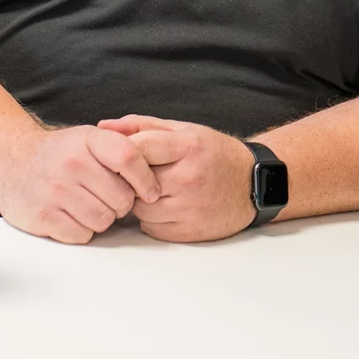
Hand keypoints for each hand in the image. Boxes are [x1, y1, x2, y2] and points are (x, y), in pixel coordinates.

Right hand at [0, 124, 160, 244]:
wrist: (13, 161)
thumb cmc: (61, 153)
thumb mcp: (90, 137)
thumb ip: (123, 146)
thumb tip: (159, 163)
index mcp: (89, 140)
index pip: (130, 158)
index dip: (146, 179)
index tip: (151, 192)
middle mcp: (72, 164)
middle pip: (121, 198)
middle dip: (123, 203)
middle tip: (111, 198)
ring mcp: (55, 191)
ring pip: (104, 220)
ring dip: (103, 218)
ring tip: (91, 205)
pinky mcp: (43, 216)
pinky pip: (81, 234)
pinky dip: (82, 230)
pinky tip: (74, 215)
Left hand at [98, 116, 254, 241]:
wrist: (253, 184)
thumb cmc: (216, 154)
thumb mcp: (185, 130)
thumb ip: (143, 126)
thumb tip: (104, 126)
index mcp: (188, 147)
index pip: (136, 149)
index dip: (122, 154)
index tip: (119, 156)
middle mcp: (189, 179)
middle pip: (133, 183)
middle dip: (131, 179)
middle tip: (142, 174)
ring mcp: (189, 208)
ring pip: (138, 210)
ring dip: (140, 202)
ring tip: (160, 189)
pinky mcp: (188, 232)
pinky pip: (150, 228)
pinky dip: (153, 219)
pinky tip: (168, 206)